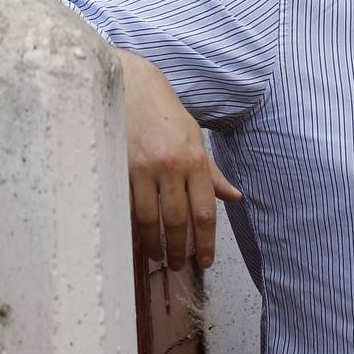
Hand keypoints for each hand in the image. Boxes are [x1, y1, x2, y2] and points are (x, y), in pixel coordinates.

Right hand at [118, 51, 243, 268]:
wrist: (132, 87)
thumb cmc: (168, 115)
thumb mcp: (196, 140)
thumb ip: (212, 174)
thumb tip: (234, 197)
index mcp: (196, 161)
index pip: (204, 211)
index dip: (205, 241)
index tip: (206, 261)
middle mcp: (172, 167)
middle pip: (177, 220)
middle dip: (180, 249)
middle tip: (181, 266)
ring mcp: (143, 168)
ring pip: (150, 218)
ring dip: (155, 245)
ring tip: (159, 259)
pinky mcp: (119, 168)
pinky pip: (128, 206)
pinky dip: (133, 227)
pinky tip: (136, 240)